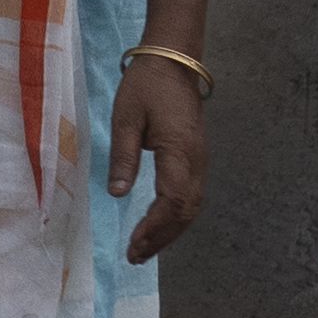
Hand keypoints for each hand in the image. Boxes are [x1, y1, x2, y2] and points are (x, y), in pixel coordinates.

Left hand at [110, 61, 210, 263]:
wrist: (173, 61)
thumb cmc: (145, 86)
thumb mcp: (125, 117)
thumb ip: (122, 156)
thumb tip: (117, 194)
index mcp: (179, 151)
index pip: (172, 201)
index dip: (154, 227)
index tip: (133, 244)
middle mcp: (197, 161)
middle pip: (186, 212)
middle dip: (162, 237)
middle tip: (135, 256)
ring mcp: (201, 160)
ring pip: (192, 207)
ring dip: (170, 231)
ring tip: (145, 249)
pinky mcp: (197, 158)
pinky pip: (191, 196)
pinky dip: (177, 217)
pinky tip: (159, 226)